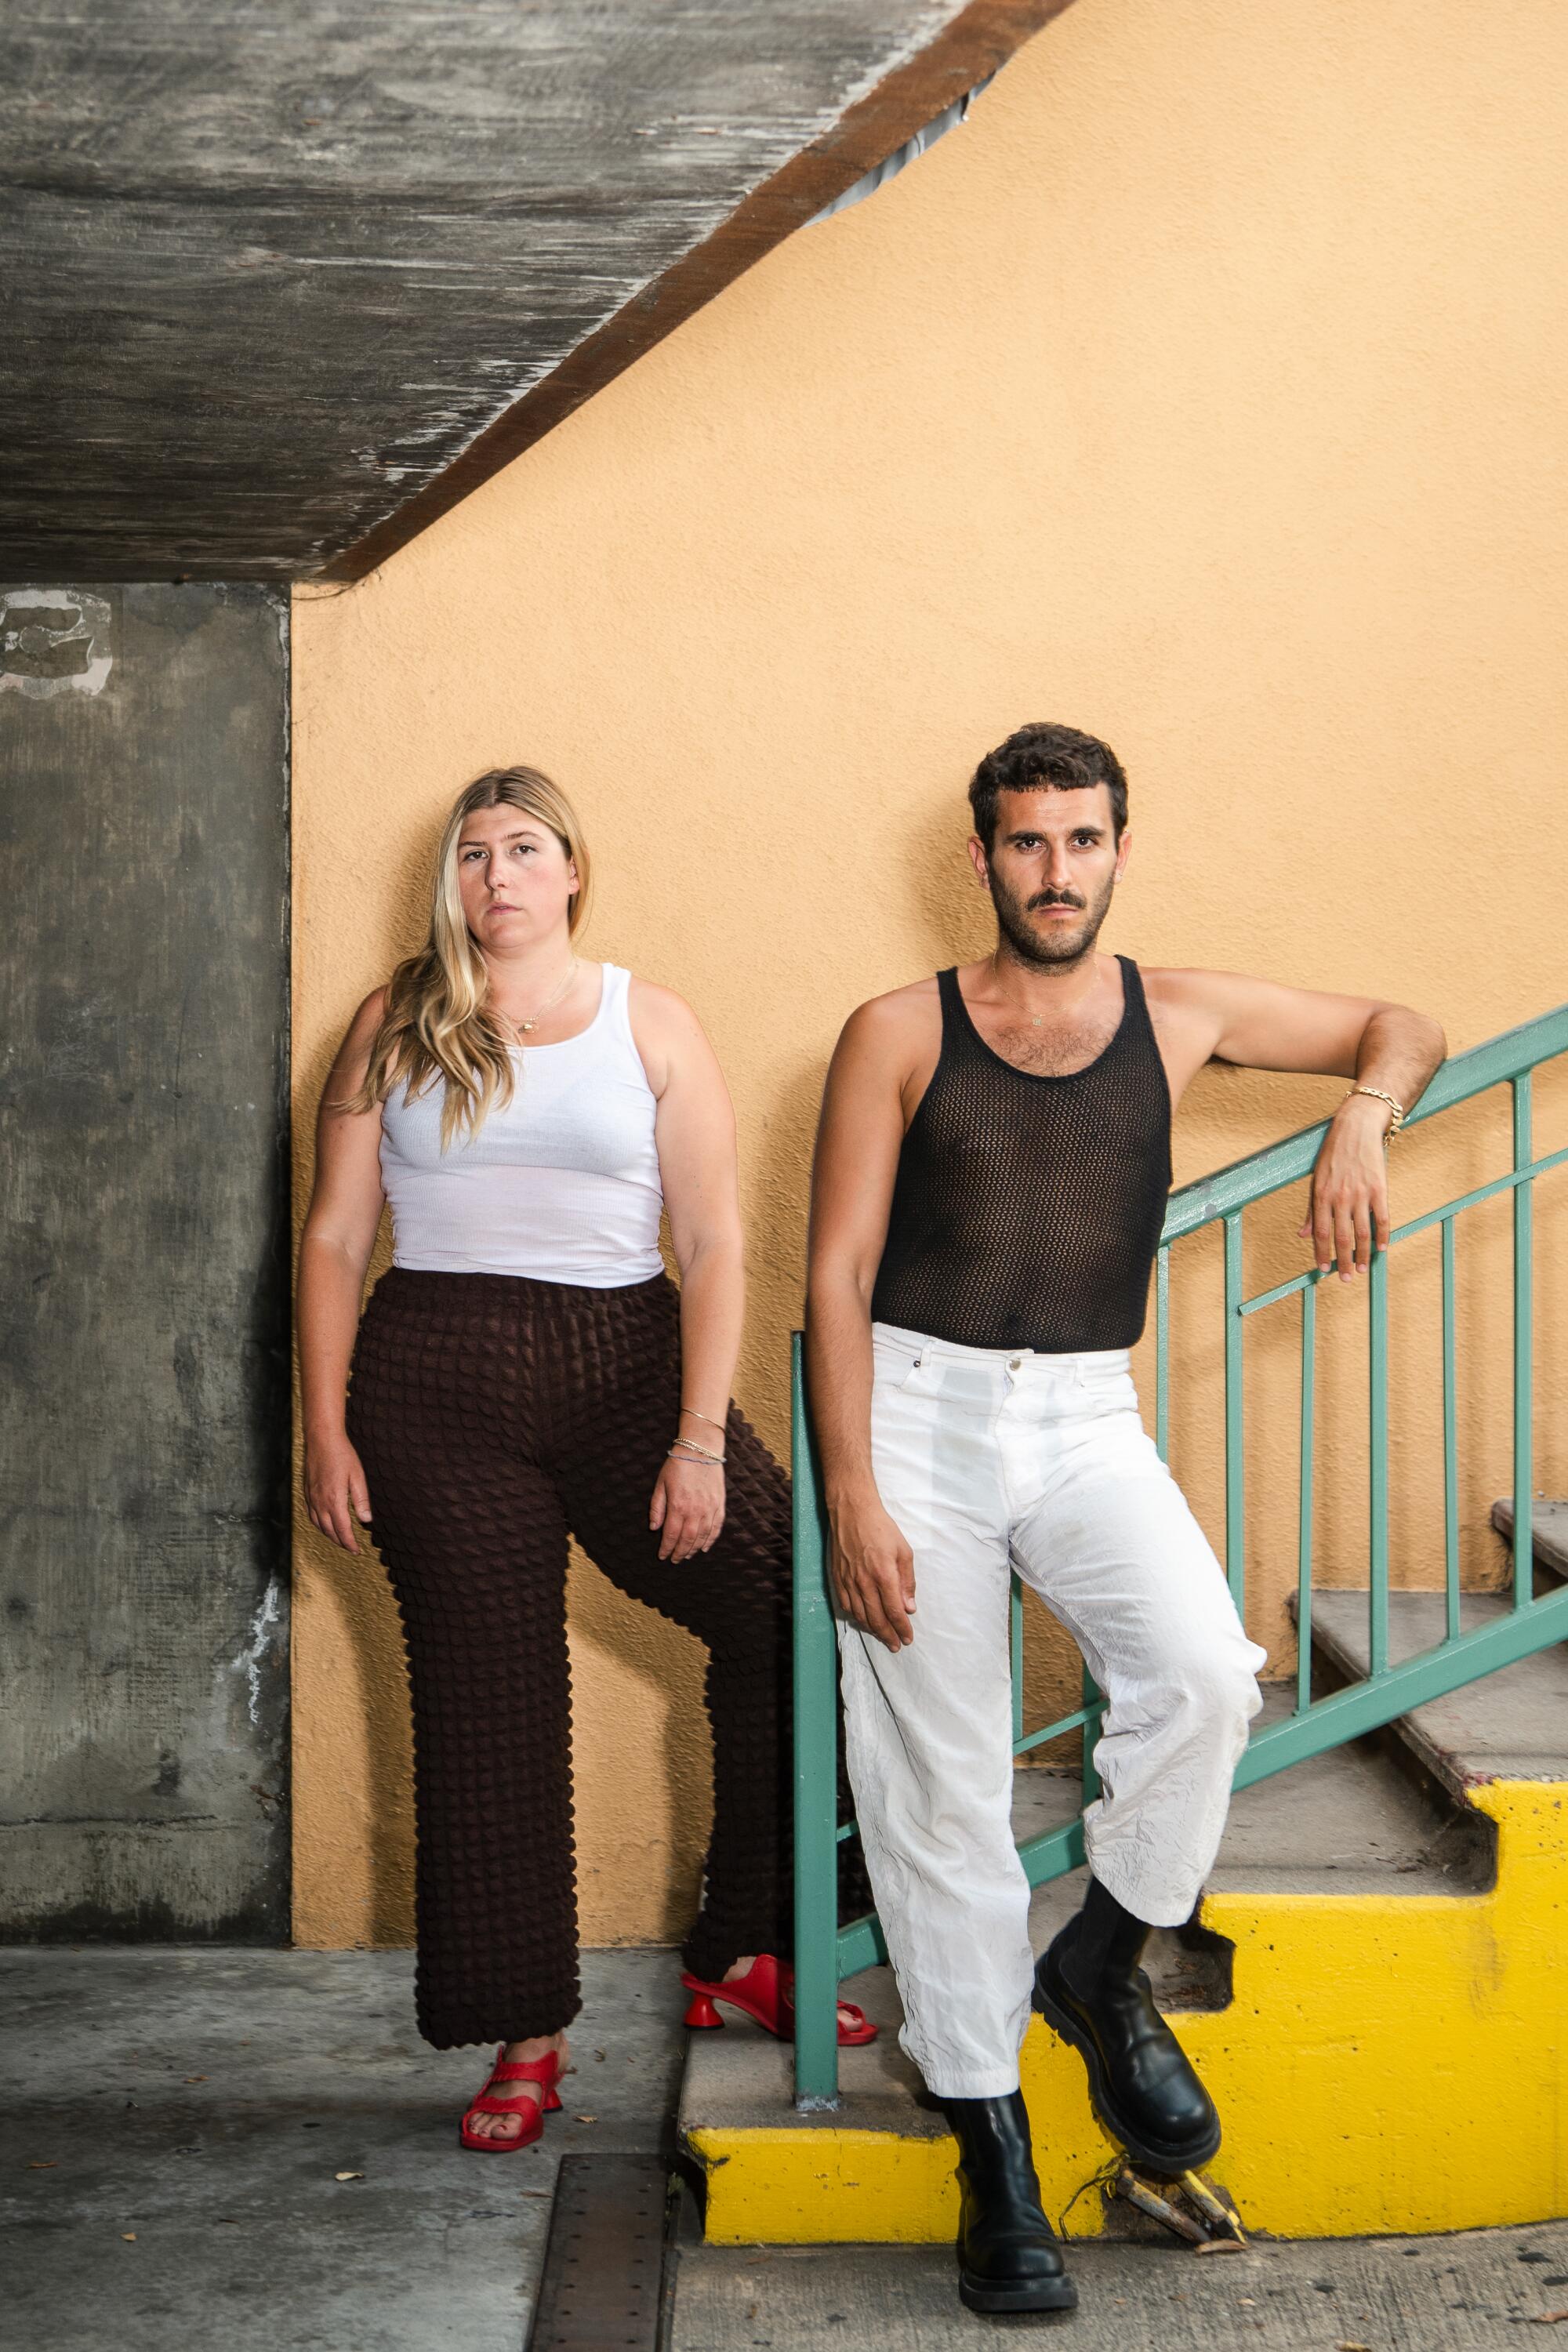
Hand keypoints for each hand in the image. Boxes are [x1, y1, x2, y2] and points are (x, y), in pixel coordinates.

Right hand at [304, 1428, 372, 1553]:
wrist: (321, 1439)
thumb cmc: (341, 1455)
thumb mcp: (357, 1476)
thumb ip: (361, 1500)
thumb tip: (366, 1520)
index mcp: (334, 1500)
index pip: (343, 1530)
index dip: (350, 1543)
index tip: (357, 1551)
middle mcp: (320, 1502)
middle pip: (329, 1531)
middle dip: (341, 1542)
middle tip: (351, 1548)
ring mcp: (311, 1497)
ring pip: (318, 1525)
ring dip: (329, 1535)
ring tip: (340, 1539)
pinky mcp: (307, 1492)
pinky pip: (311, 1515)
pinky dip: (318, 1525)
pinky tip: (324, 1524)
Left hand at [650, 1455, 725, 1561]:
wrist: (700, 1450)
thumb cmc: (678, 1465)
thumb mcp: (661, 1484)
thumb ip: (657, 1507)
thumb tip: (654, 1528)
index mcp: (678, 1505)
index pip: (671, 1534)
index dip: (666, 1548)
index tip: (662, 1556)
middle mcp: (695, 1510)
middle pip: (687, 1539)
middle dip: (680, 1552)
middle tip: (675, 1560)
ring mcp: (709, 1508)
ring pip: (702, 1536)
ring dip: (693, 1549)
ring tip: (687, 1555)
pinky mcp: (719, 1504)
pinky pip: (716, 1527)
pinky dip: (710, 1540)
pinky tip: (704, 1547)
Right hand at [828, 1491, 915, 1651]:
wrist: (852, 1512)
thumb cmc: (881, 1529)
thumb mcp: (904, 1551)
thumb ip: (907, 1582)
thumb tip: (909, 1607)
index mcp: (884, 1575)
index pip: (894, 1611)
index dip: (902, 1629)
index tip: (907, 1639)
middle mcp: (864, 1582)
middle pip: (876, 1619)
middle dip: (888, 1635)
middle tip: (895, 1645)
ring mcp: (848, 1581)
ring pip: (860, 1615)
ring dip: (872, 1629)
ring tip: (882, 1636)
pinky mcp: (837, 1577)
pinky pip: (846, 1605)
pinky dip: (855, 1617)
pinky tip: (863, 1620)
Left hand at [1299, 1095, 1391, 1280]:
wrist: (1356, 1128)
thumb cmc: (1333, 1154)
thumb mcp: (1315, 1179)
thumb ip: (1311, 1209)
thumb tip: (1303, 1235)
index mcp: (1321, 1195)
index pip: (1321, 1233)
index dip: (1322, 1254)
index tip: (1323, 1270)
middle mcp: (1341, 1197)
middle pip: (1342, 1238)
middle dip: (1344, 1262)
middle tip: (1346, 1279)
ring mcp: (1361, 1194)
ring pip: (1363, 1232)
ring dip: (1363, 1255)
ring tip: (1363, 1269)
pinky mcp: (1379, 1188)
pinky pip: (1382, 1218)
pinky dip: (1382, 1236)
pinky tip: (1381, 1249)